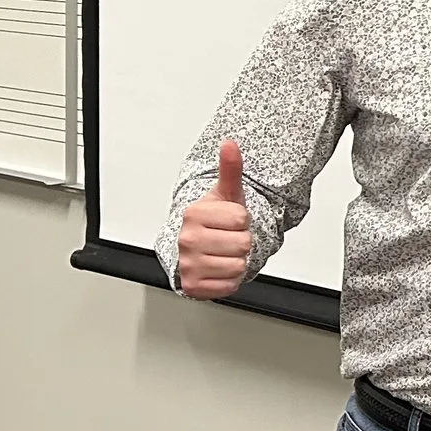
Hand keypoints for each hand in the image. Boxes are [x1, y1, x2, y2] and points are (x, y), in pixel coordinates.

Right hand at [175, 138, 252, 298]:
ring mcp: (189, 264)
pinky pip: (229, 285)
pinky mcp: (193, 286)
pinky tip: (219, 268)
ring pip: (238, 266)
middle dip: (241, 242)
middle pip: (242, 244)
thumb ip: (231, 169)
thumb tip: (230, 144)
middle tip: (227, 238)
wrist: (195, 248)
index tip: (229, 221)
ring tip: (224, 253)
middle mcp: (188, 239)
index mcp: (194, 214)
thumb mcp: (226, 194)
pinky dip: (229, 280)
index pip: (242, 219)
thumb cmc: (213, 221)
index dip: (242, 221)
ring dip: (236, 261)